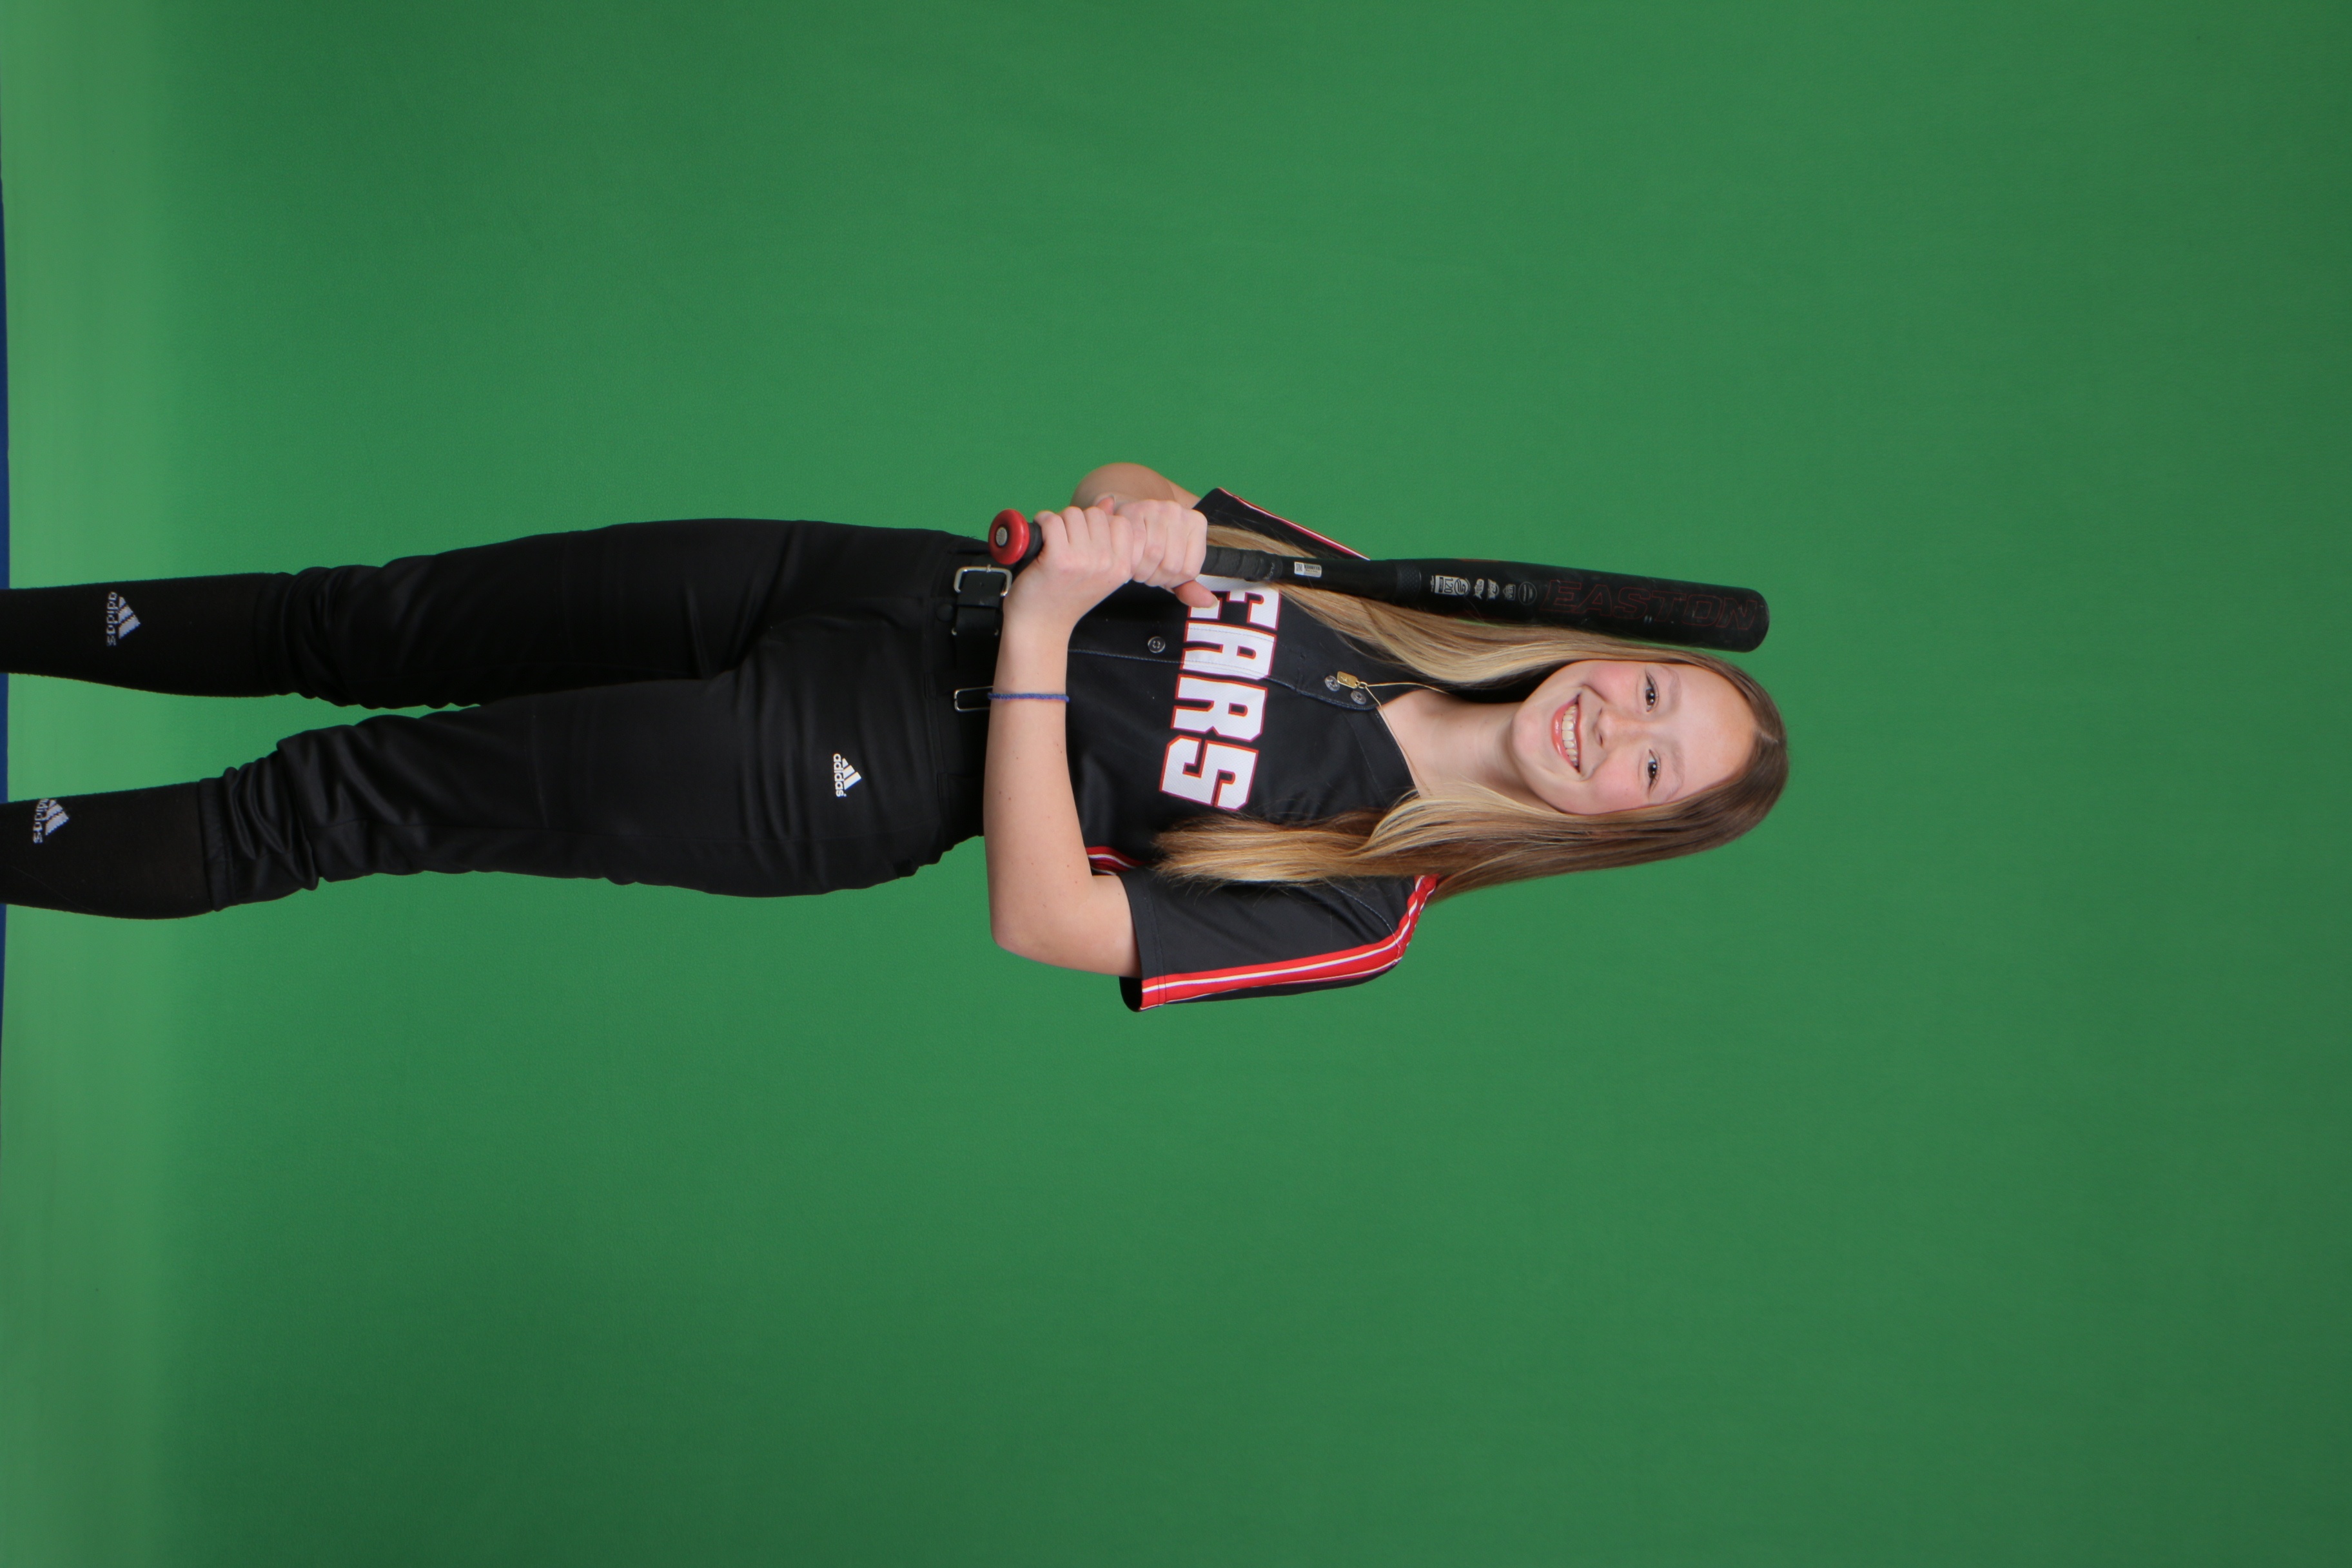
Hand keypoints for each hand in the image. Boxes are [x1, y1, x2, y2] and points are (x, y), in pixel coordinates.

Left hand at [1002, 500, 1215, 634]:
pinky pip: (1052, 520)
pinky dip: (1041, 523)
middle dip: (1076, 523)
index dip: (1098, 526)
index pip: (1119, 522)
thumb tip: (1108, 501)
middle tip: (1064, 545)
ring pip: (1073, 514)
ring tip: (1052, 544)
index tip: (1083, 542)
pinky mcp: (1059, 559)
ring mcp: (1084, 561)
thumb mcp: (1096, 569)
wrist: (1041, 626)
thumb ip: (1106, 536)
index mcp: (1123, 567)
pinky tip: (1040, 539)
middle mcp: (1107, 564)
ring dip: (1058, 523)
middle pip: (1094, 515)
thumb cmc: (1065, 596)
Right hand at [1101, 496, 1216, 610]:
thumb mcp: (1176, 565)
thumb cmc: (1157, 544)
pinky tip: (1128, 560)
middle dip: (1156, 578)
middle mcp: (1178, 511)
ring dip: (1141, 571)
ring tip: (1138, 569)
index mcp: (1197, 523)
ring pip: (1152, 555)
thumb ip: (1190, 587)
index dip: (1173, 582)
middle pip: (1171, 564)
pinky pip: (1134, 546)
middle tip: (1148, 574)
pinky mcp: (1133, 510)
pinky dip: (1130, 561)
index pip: (1189, 570)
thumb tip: (1209, 602)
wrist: (1131, 517)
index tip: (1164, 577)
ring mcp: (1156, 507)